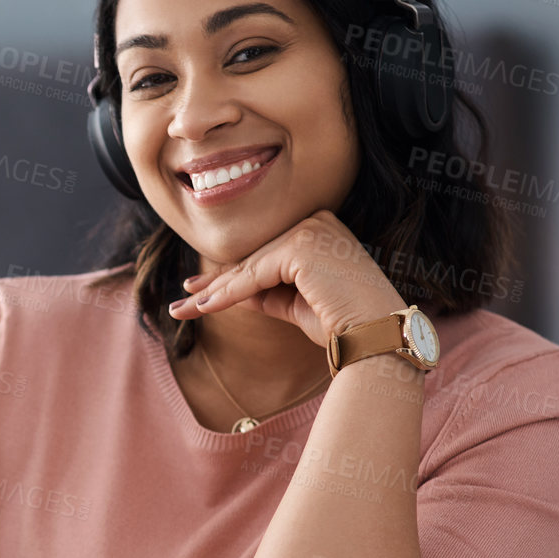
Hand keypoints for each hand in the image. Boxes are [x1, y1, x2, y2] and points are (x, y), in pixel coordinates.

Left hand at [166, 210, 406, 347]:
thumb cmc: (343, 323)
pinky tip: (202, 309)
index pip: (266, 256)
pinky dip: (226, 294)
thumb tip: (227, 290)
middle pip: (254, 259)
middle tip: (182, 303)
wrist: (376, 336)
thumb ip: (265, 290)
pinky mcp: (302, 246)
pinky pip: (254, 275)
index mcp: (321, 229)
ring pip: (250, 268)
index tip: (198, 292)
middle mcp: (316, 221)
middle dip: (216, 285)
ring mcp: (310, 229)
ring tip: (184, 311)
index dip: (231, 277)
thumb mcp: (295, 303)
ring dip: (214, 293)